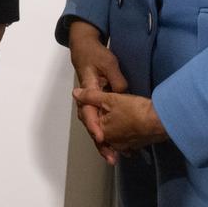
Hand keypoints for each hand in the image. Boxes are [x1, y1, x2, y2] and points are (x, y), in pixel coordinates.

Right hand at [68, 20, 128, 164]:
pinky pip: (101, 122)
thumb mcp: (108, 63)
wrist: (84, 49)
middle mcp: (87, 100)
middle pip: (91, 124)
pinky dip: (108, 135)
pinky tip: (118, 147)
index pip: (89, 111)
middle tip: (111, 157)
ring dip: (104, 143)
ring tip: (114, 158)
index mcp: (88, 89)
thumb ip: (116, 80)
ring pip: (95, 126)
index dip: (94, 126)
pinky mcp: (98, 104)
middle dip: (100, 142)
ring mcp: (91, 103)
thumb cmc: (95, 55)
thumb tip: (123, 95)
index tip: (101, 138)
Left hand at [71, 88, 166, 154]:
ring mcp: (125, 146)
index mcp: (102, 131)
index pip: (90, 123)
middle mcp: (112, 142)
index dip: (88, 112)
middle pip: (101, 132)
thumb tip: (75, 93)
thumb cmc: (134, 110)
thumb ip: (91, 96)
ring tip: (111, 123)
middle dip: (99, 124)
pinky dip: (123, 136)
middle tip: (98, 113)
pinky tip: (125, 131)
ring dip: (111, 132)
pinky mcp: (136, 146)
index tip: (89, 103)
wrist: (159, 121)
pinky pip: (126, 142)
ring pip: (113, 138)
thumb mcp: (110, 99)